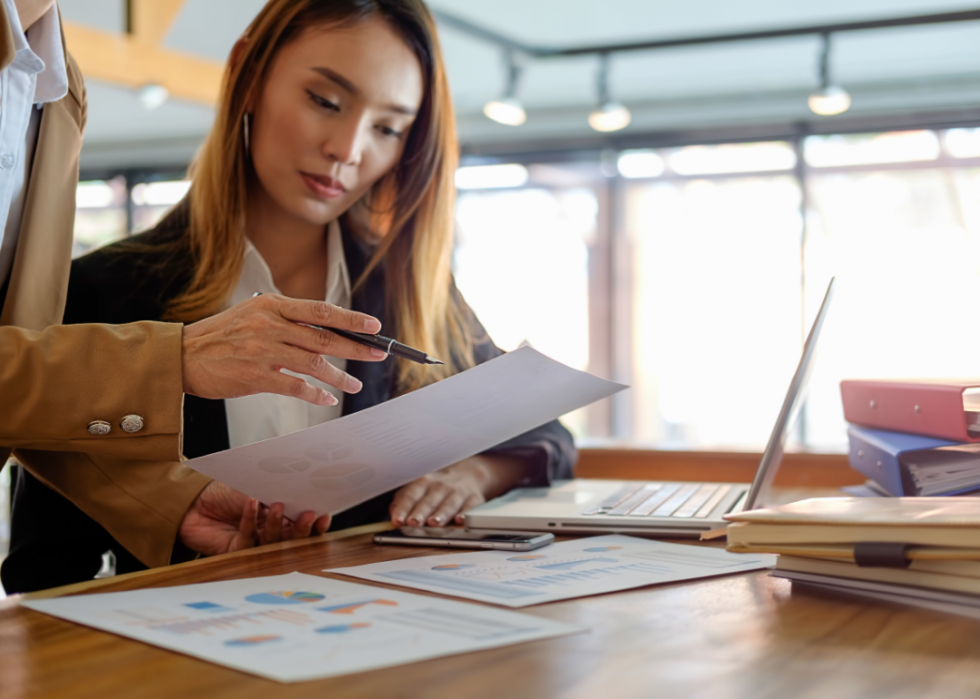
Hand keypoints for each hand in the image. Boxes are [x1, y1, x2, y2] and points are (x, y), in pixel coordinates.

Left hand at [178, 480, 330, 555]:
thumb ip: (277, 494)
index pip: (303, 526)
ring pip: (273, 543)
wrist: (192, 501)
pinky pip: (248, 540)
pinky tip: (252, 504)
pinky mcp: (236, 553)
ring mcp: (253, 545)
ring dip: (277, 524)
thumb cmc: (225, 491)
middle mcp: (269, 535)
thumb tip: (301, 490)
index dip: (315, 524)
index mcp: (280, 519)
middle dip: (302, 529)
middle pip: (292, 540)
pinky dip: (250, 520)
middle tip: (307, 515)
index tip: (323, 514)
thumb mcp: (257, 487)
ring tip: (276, 506)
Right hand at [182, 293, 385, 405]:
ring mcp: (263, 351)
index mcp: (272, 304)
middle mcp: (270, 325)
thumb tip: (326, 330)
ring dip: (340, 376)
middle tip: (379, 354)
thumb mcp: (253, 314)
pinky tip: (327, 399)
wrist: (181, 356)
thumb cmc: (220, 335)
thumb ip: (286, 319)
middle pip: (325, 337)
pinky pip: (296, 387)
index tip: (374, 326)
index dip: (351, 318)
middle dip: (357, 347)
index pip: (321, 309)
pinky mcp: (256, 377)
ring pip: (315, 364)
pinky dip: (316, 394)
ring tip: (355, 385)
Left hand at [390, 455, 529, 526]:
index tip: (397, 520)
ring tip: (434, 523)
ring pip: (448, 504)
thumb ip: (403, 500)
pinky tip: (460, 520)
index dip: (403, 508)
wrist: (468, 473)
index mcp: (423, 482)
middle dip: (421, 512)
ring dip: (441, 514)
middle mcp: (440, 486)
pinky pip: (471, 506)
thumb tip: (393, 513)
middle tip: (413, 522)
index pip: (411, 495)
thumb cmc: (438, 486)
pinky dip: (466, 513)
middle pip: (429, 500)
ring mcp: (458, 492)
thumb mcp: (419, 487)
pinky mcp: (474, 499)